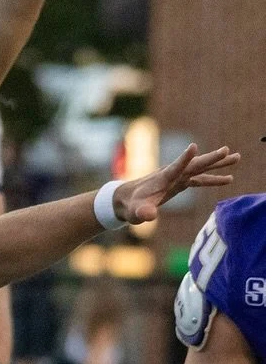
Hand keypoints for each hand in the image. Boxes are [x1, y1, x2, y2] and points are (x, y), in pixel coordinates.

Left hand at [112, 143, 238, 226]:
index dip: (184, 159)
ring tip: (237, 158)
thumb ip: (143, 212)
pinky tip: (228, 179)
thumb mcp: (135, 212)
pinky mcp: (179, 184)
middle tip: (228, 151)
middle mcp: (172, 175)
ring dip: (218, 164)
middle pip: (194, 165)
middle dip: (211, 159)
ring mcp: (177, 178)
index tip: (193, 147)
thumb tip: (149, 216)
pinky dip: (213, 179)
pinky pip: (199, 180)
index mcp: (162, 179)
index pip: (175, 167)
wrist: (126, 200)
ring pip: (200, 169)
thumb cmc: (130, 206)